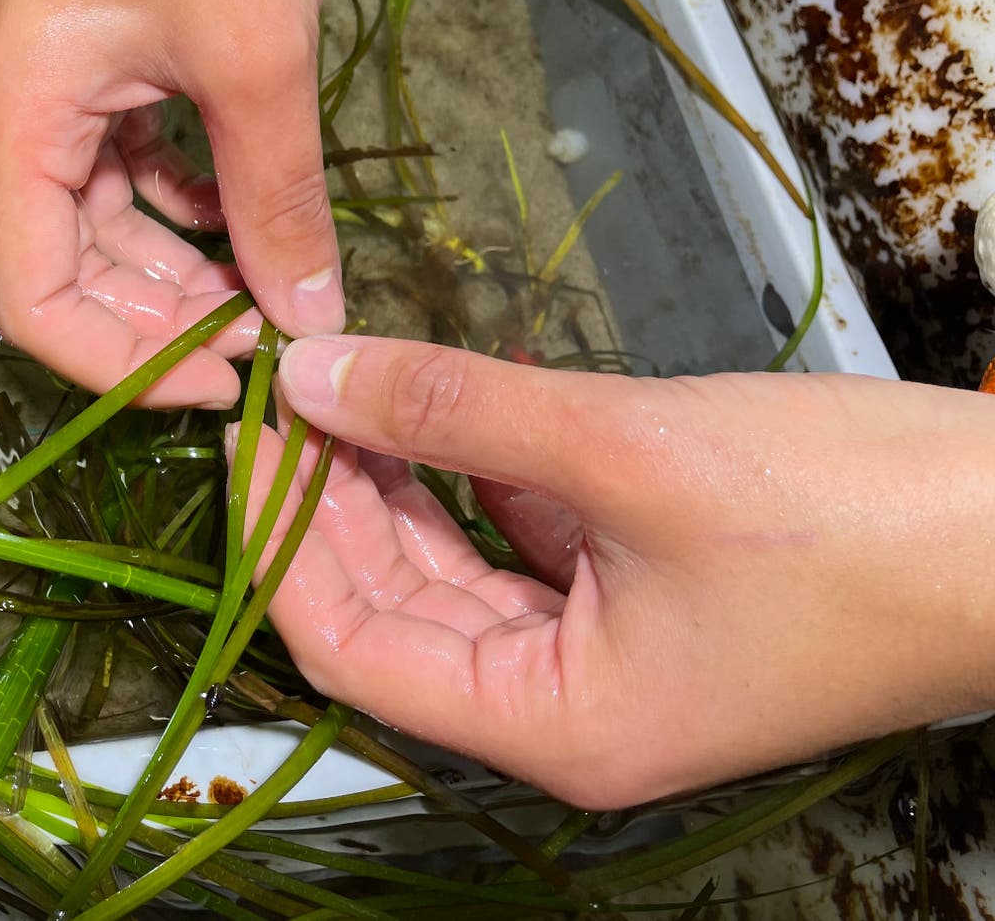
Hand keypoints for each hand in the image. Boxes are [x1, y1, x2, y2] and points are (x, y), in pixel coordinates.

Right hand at [0, 0, 342, 409]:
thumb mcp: (257, 58)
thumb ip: (277, 203)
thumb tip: (311, 322)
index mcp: (11, 111)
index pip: (33, 300)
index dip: (127, 364)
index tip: (234, 379)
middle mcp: (12, 100)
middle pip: (66, 265)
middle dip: (165, 317)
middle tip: (276, 338)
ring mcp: (55, 70)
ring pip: (104, 218)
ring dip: (183, 263)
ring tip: (277, 286)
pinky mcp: (103, 43)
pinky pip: (130, 159)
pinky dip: (189, 199)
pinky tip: (254, 208)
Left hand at [235, 335, 994, 808]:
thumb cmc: (855, 524)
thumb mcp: (623, 449)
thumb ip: (453, 410)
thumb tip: (314, 375)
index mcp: (554, 726)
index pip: (349, 649)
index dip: (280, 541)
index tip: (247, 437)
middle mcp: (569, 711)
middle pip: (392, 611)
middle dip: (331, 501)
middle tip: (286, 391)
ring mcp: (610, 659)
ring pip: (450, 575)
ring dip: (394, 484)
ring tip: (342, 386)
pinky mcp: (647, 600)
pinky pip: (520, 548)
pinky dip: (472, 481)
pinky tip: (437, 409)